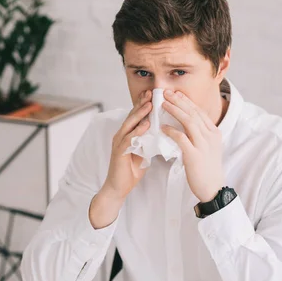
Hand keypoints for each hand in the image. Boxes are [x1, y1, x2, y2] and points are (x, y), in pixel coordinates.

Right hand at [89, 91, 151, 228]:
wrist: (118, 188)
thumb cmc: (130, 171)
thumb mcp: (144, 153)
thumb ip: (149, 141)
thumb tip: (163, 133)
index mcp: (128, 134)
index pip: (136, 116)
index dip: (144, 104)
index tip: (155, 94)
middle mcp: (121, 135)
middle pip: (132, 116)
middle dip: (142, 103)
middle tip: (152, 92)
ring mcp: (119, 143)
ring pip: (129, 124)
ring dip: (139, 114)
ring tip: (149, 104)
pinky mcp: (119, 152)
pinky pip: (128, 139)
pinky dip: (137, 131)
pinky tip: (145, 125)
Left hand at [161, 90, 224, 202]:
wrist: (212, 188)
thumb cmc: (207, 169)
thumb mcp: (207, 148)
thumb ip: (200, 135)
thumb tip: (186, 125)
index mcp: (214, 133)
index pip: (199, 112)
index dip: (187, 101)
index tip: (176, 94)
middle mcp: (210, 136)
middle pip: (193, 113)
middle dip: (179, 101)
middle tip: (166, 93)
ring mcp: (203, 145)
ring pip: (188, 122)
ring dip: (174, 111)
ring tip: (162, 104)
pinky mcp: (194, 155)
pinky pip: (181, 138)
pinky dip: (171, 131)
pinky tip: (162, 127)